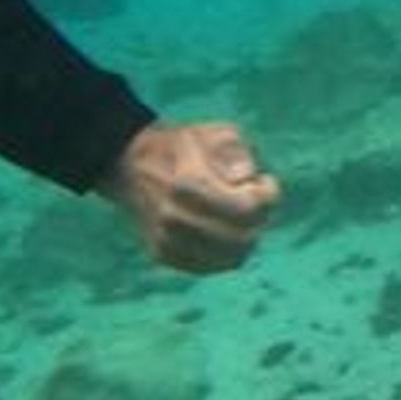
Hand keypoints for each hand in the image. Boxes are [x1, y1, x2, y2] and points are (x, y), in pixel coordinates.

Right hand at [99, 119, 283, 273]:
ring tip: (239, 215)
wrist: (132, 166)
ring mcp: (166, 240)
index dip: (268, 195)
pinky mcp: (162, 255)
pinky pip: (209, 266)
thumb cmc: (183, 147)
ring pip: (229, 258)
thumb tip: (244, 177)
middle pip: (242, 238)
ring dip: (244, 238)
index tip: (264, 181)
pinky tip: (223, 230)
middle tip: (253, 200)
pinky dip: (224, 253)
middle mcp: (172, 217)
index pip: (248, 209)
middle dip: (258, 219)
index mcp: (187, 184)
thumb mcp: (213, 133)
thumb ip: (233, 151)